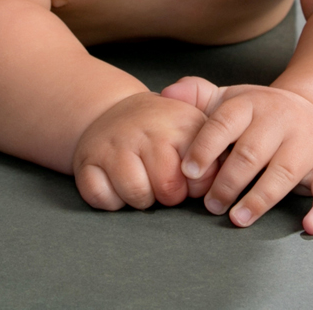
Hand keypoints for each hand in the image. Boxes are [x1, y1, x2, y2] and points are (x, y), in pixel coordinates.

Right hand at [72, 91, 207, 210]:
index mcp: (179, 122)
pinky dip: (111, 201)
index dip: (196, 186)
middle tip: (161, 180)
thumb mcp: (195, 127)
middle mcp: (145, 129)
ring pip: (136, 195)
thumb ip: (218, 151)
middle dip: (168, 195)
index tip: (188, 176)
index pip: (200, 175)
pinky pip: (102, 198)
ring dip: (140, 199)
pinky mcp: (86, 160)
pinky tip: (116, 183)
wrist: (114, 111)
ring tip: (141, 180)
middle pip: (167, 188)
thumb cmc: (163, 130)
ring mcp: (113, 143)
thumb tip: (226, 176)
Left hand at [161, 77, 312, 234]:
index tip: (188, 172)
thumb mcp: (231, 99)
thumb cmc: (261, 114)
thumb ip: (197, 96)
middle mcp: (282, 120)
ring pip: (283, 173)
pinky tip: (307, 227)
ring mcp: (308, 143)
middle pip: (251, 153)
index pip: (225, 123)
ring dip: (258, 200)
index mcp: (253, 104)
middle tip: (210, 205)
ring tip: (237, 218)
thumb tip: (166, 94)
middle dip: (227, 182)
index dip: (205, 147)